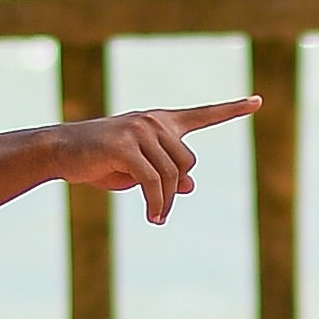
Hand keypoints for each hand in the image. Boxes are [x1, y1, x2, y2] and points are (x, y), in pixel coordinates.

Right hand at [54, 98, 260, 226]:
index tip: (257, 101)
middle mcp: (154, 121)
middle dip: (176, 191)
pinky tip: (152, 217)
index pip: (203, 115)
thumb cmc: (100, 161)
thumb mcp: (138, 171)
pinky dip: (156, 204)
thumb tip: (190, 185)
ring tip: (155, 216)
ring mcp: (141, 130)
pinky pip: (154, 183)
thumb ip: (165, 174)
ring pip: (173, 176)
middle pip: (188, 164)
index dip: (232, 109)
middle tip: (160, 211)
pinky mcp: (126, 146)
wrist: (61, 152)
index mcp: (161, 122)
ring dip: (165, 203)